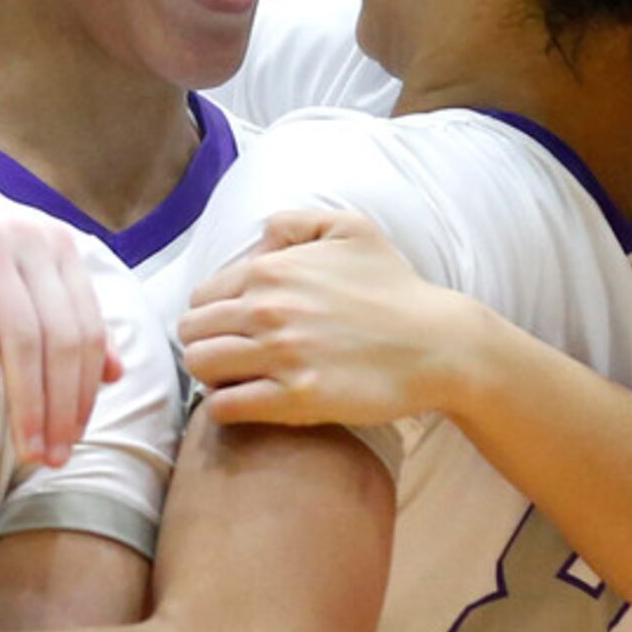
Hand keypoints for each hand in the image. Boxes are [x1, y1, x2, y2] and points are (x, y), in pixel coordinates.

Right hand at [0, 219, 122, 465]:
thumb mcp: (12, 323)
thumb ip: (64, 338)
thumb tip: (118, 373)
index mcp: (53, 242)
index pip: (86, 325)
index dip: (85, 388)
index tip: (74, 437)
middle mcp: (25, 231)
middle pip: (60, 334)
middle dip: (60, 404)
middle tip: (50, 455)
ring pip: (23, 337)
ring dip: (28, 403)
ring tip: (25, 448)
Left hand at [180, 212, 479, 428]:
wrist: (440, 343)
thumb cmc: (394, 287)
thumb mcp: (350, 229)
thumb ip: (294, 224)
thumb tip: (258, 241)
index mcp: (269, 270)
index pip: (201, 298)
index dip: (215, 317)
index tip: (237, 331)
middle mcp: (267, 308)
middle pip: (192, 333)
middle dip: (208, 345)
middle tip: (235, 358)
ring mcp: (280, 354)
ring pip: (200, 366)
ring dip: (213, 377)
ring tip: (241, 381)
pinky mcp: (296, 398)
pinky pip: (224, 406)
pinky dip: (227, 407)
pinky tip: (250, 404)